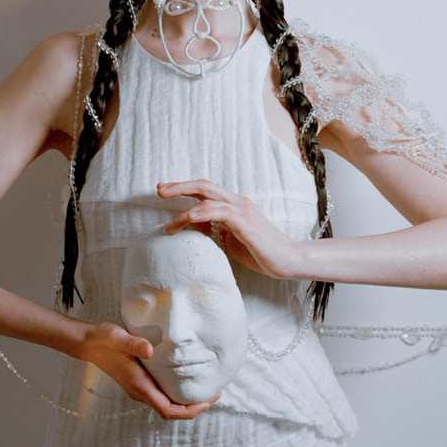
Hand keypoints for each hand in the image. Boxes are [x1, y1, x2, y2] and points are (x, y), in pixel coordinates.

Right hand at [79, 320, 217, 420]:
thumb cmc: (104, 339)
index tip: (207, 401)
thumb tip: (149, 349)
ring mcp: (139, 389)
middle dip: (194, 407)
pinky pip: (162, 396)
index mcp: (138, 385)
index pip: (168, 410)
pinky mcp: (139, 382)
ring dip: (186, 402)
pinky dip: (177, 394)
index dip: (189, 410)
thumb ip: (133, 343)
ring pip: (167, 405)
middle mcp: (140, 392)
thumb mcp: (117, 337)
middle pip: (171, 411)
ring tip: (205, 388)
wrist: (89, 343)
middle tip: (214, 393)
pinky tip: (186, 380)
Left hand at [157, 180, 301, 279]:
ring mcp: (243, 210)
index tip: (163, 191)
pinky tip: (189, 218)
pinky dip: (203, 213)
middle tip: (158, 190)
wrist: (288, 260)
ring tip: (169, 223)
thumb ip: (213, 230)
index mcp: (233, 204)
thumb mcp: (229, 240)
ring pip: (209, 197)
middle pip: (203, 186)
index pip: (204, 190)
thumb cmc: (261, 252)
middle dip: (179, 187)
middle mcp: (237, 202)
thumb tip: (191, 225)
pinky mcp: (246, 223)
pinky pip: (221, 212)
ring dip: (185, 208)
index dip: (183, 188)